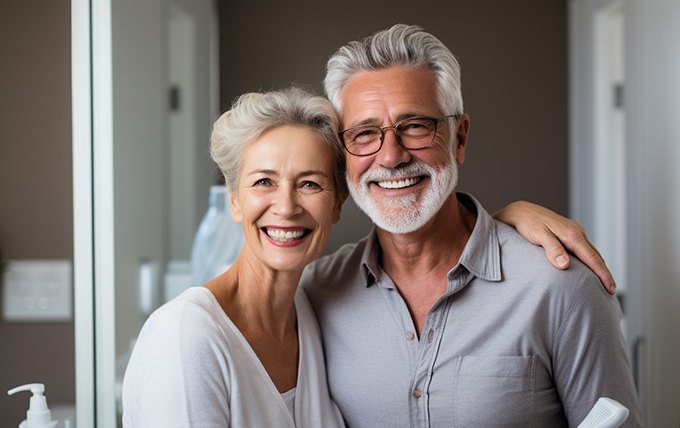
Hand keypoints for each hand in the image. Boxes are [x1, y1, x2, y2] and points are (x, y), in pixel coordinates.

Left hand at [493, 201, 615, 294]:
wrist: (521, 211)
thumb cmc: (527, 223)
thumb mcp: (538, 235)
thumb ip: (552, 249)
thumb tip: (565, 265)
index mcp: (572, 235)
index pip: (592, 258)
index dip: (602, 274)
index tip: (610, 288)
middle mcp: (577, 232)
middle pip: (596, 256)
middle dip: (605, 273)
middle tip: (611, 291)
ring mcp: (574, 231)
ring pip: (591, 252)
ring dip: (598, 266)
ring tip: (603, 283)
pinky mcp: (569, 232)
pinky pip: (584, 248)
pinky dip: (590, 259)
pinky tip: (588, 267)